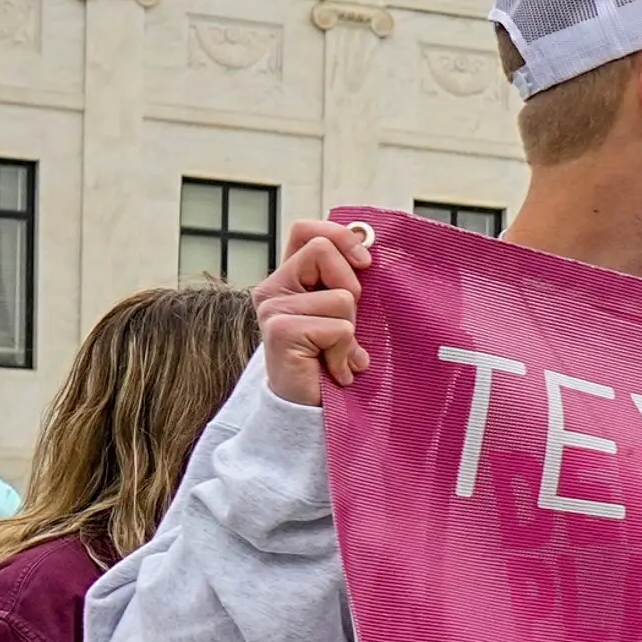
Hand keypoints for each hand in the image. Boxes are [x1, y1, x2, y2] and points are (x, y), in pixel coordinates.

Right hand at [255, 214, 376, 400]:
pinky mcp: (281, 331)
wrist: (311, 410)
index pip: (306, 231)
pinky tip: (333, 370)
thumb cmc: (332, 361)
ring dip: (351, 331)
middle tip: (344, 326)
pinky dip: (345, 353)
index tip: (365, 262)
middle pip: (324, 252)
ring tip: (337, 354)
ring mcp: (273, 310)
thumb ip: (346, 283)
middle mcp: (273, 289)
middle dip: (351, 288)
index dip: (340, 237)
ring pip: (341, 296)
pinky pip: (339, 328)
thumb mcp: (343, 315)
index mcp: (288, 278)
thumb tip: (368, 253)